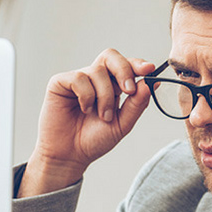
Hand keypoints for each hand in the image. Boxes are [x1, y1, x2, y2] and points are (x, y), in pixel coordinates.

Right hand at [18, 49, 156, 196]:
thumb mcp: (122, 124)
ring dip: (105, 96)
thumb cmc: (94, 139)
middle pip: (111, 56)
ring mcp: (78, 79)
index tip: (149, 68)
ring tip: (102, 115)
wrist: (71, 155)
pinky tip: (85, 109)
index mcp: (112, 85)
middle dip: (124, 70)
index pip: (126, 65)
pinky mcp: (60, 82)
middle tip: (129, 90)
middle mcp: (95, 78)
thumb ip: (137, 104)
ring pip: (98, 71)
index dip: (137, 64)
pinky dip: (86, 96)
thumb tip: (151, 84)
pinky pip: (79, 79)